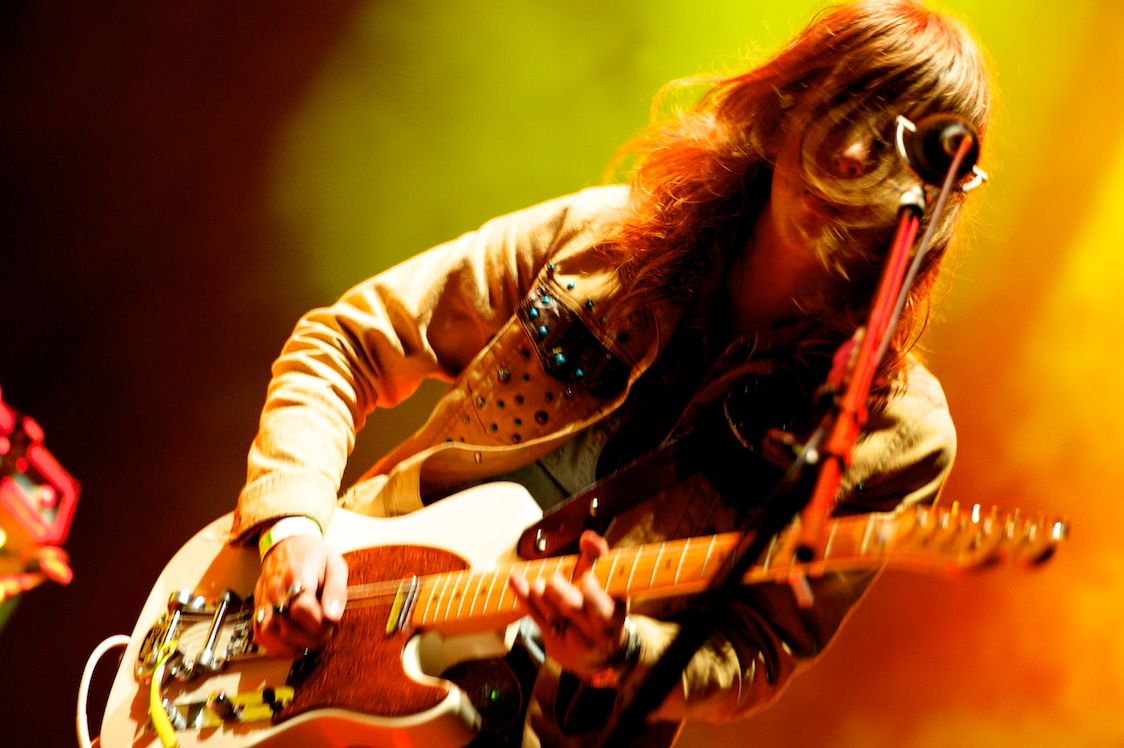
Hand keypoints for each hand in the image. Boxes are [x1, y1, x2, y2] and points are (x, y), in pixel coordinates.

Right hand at [252, 534, 347, 657]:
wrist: (287, 542)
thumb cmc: (314, 555)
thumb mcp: (335, 565)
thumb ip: (336, 591)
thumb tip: (333, 617)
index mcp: (298, 576)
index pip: (302, 610)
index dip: (319, 624)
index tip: (331, 623)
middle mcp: (276, 590)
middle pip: (286, 628)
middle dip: (310, 639)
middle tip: (324, 633)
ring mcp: (264, 600)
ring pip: (268, 635)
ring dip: (291, 647)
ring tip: (309, 643)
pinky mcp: (258, 608)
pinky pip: (259, 634)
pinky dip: (274, 647)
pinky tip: (291, 646)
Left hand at [508, 530, 626, 674]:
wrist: (601, 651)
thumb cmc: (605, 604)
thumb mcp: (609, 583)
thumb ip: (599, 557)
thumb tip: (588, 537)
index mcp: (613, 614)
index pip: (603, 609)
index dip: (594, 597)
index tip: (587, 580)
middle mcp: (594, 630)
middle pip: (573, 610)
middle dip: (561, 593)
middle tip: (554, 580)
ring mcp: (572, 637)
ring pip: (551, 614)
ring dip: (540, 595)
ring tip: (538, 584)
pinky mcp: (552, 640)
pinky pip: (534, 616)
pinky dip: (523, 595)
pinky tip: (515, 579)